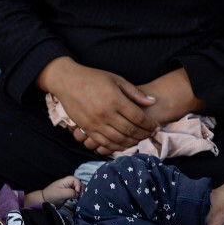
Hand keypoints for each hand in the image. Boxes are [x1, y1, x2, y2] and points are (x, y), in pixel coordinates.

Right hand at [40, 59, 157, 155]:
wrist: (67, 81)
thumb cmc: (93, 78)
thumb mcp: (116, 79)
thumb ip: (134, 93)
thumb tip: (152, 102)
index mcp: (115, 100)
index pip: (138, 117)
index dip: (150, 124)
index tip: (156, 126)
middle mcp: (105, 113)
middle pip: (130, 130)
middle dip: (144, 134)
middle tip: (151, 134)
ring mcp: (95, 123)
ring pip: (118, 139)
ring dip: (132, 142)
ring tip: (140, 140)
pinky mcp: (86, 128)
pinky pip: (104, 142)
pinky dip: (116, 146)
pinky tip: (123, 144)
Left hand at [40, 175, 82, 204]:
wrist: (45, 200)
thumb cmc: (51, 195)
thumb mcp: (60, 194)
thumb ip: (70, 193)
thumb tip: (78, 194)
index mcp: (66, 180)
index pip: (76, 180)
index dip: (78, 185)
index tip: (77, 192)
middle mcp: (69, 183)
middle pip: (79, 184)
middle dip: (81, 190)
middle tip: (80, 197)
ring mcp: (70, 188)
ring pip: (79, 189)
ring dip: (80, 193)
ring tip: (79, 199)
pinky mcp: (70, 193)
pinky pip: (76, 193)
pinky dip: (78, 196)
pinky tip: (77, 200)